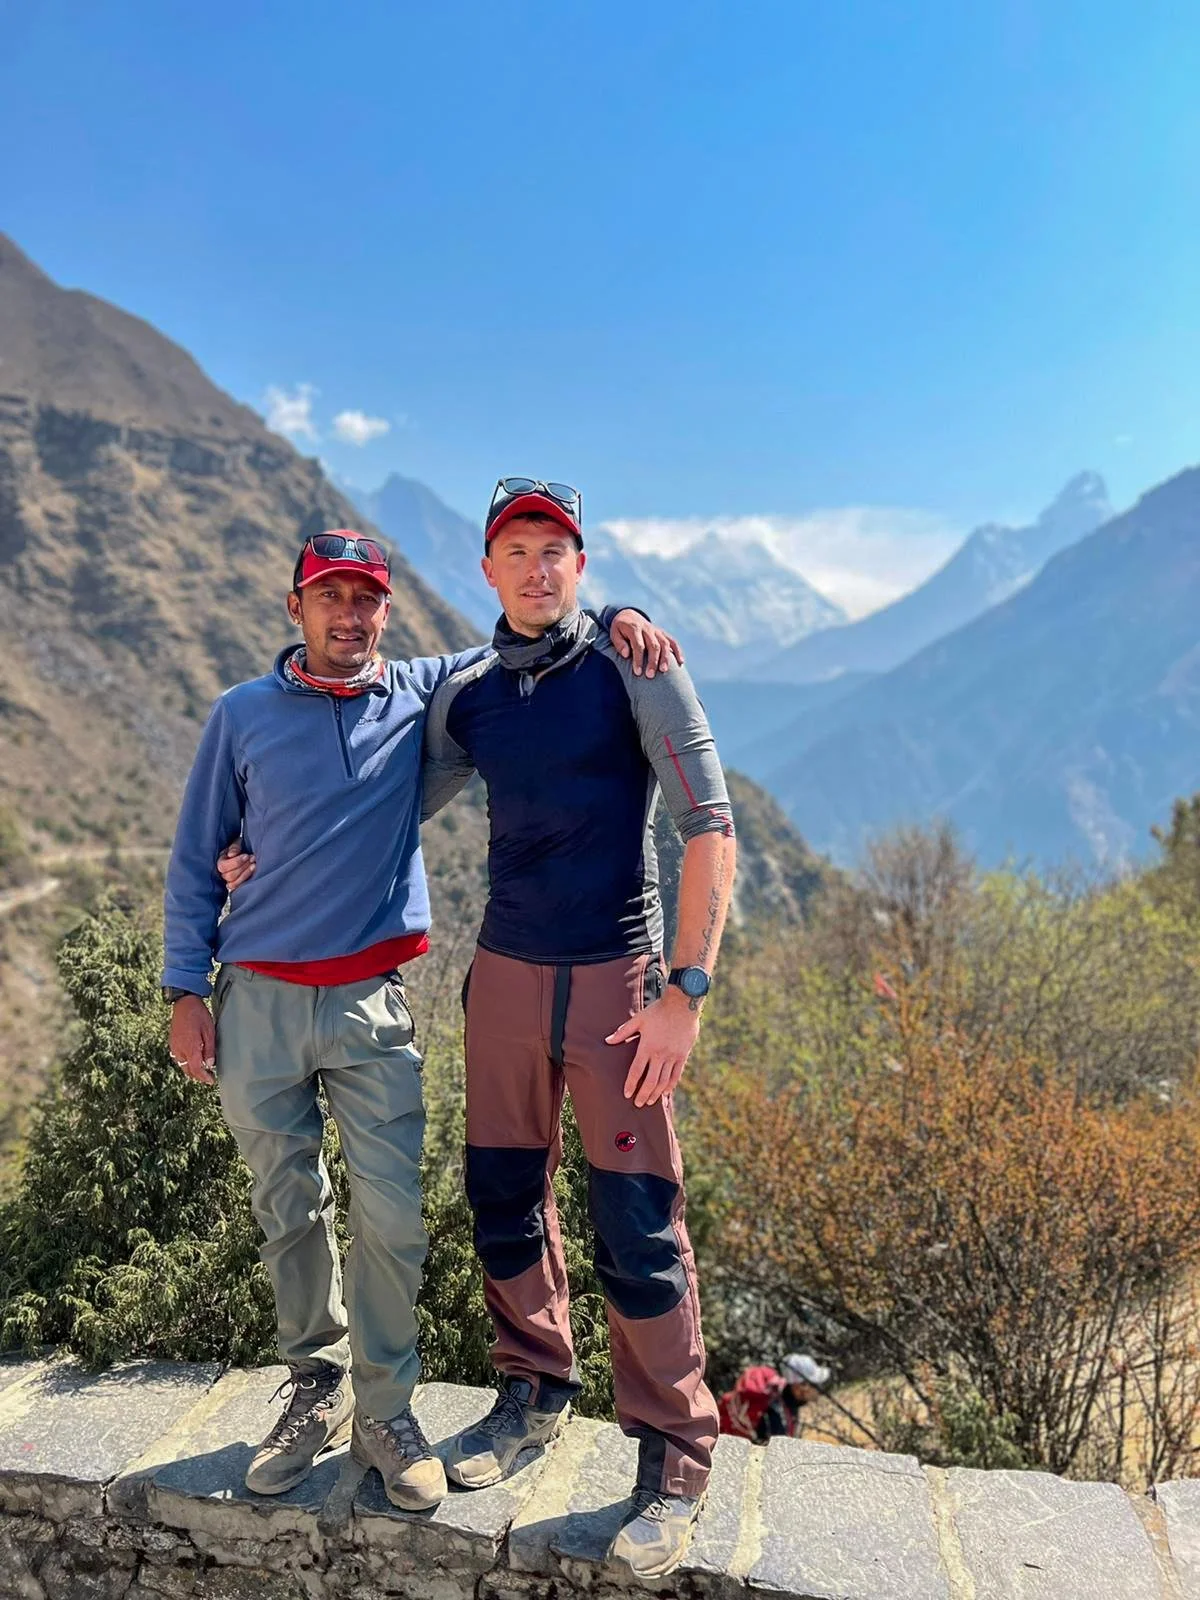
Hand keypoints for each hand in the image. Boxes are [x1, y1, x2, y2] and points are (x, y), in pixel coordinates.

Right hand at [169, 994, 215, 1085]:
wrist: (184, 1003)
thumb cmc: (199, 1015)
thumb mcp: (209, 1031)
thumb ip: (209, 1049)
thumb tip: (210, 1065)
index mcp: (190, 1047)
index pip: (197, 1069)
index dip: (204, 1077)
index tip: (211, 1081)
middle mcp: (180, 1049)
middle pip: (188, 1070)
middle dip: (198, 1076)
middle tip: (208, 1077)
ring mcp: (174, 1047)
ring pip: (182, 1065)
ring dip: (192, 1070)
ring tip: (202, 1070)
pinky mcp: (172, 1043)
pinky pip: (178, 1059)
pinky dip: (186, 1063)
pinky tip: (193, 1060)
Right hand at [217, 840, 255, 890]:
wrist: (246, 852)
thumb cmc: (241, 848)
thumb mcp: (237, 844)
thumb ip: (234, 848)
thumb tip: (231, 855)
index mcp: (220, 862)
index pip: (223, 867)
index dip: (236, 862)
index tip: (247, 855)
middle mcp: (223, 873)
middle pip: (230, 876)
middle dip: (243, 867)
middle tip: (252, 858)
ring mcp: (229, 880)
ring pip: (233, 883)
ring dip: (246, 873)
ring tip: (254, 865)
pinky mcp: (237, 884)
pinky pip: (238, 887)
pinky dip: (246, 879)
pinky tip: (254, 871)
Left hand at [606, 987, 699, 1105]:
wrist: (683, 1004)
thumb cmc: (658, 1011)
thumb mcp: (639, 1019)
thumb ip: (623, 1032)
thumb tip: (607, 1041)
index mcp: (647, 1046)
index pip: (636, 1071)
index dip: (631, 1084)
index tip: (627, 1094)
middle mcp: (660, 1054)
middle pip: (651, 1081)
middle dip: (643, 1094)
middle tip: (638, 1104)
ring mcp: (673, 1056)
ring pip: (664, 1081)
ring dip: (656, 1093)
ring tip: (650, 1101)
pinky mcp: (683, 1055)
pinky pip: (677, 1075)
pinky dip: (671, 1085)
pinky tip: (666, 1092)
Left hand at [609, 610, 683, 677]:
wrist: (629, 615)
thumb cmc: (620, 629)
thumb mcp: (614, 633)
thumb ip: (619, 644)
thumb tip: (626, 654)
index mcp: (634, 628)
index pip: (638, 645)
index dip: (638, 659)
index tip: (637, 672)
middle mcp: (647, 629)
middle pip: (653, 645)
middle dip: (653, 661)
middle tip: (650, 675)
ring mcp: (656, 631)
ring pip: (664, 643)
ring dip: (665, 658)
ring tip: (664, 671)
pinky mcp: (662, 633)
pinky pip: (672, 641)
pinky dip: (678, 651)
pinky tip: (681, 662)